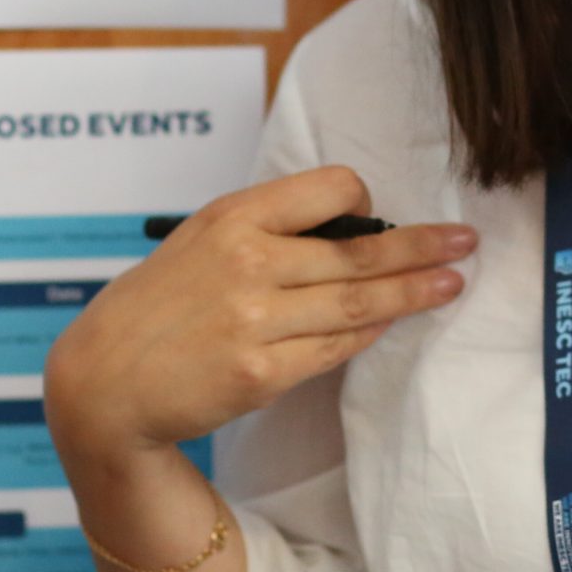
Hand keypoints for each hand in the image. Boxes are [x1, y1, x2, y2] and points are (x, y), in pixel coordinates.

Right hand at [44, 164, 477, 465]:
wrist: (104, 383)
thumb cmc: (157, 306)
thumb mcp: (200, 241)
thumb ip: (264, 230)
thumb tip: (347, 228)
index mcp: (233, 217)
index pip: (330, 189)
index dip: (363, 202)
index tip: (377, 217)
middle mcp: (248, 262)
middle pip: (359, 251)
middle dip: (422, 245)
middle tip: (466, 241)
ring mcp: (256, 321)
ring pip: (359, 301)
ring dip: (415, 292)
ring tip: (454, 282)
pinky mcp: (261, 373)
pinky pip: (336, 347)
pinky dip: (370, 333)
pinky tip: (394, 324)